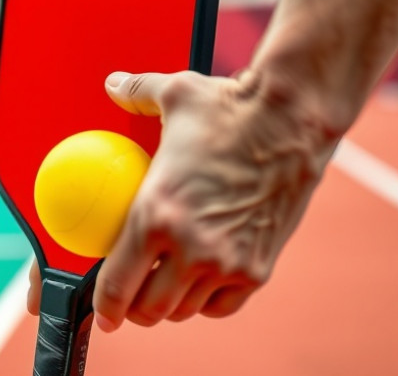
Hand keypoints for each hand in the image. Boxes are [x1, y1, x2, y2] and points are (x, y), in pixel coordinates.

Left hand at [27, 69, 339, 329]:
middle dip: (133, 311)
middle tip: (129, 298)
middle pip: (149, 309)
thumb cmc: (230, 106)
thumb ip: (134, 94)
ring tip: (162, 285)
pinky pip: (221, 306)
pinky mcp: (258, 269)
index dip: (104, 306)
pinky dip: (206, 301)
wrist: (296, 119)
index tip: (101, 313)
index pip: (117, 284)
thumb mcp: (174, 94)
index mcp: (156, 214)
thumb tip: (111, 84)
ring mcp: (228, 262)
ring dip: (169, 304)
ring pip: (184, 310)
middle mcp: (191, 247)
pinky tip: (198, 283)